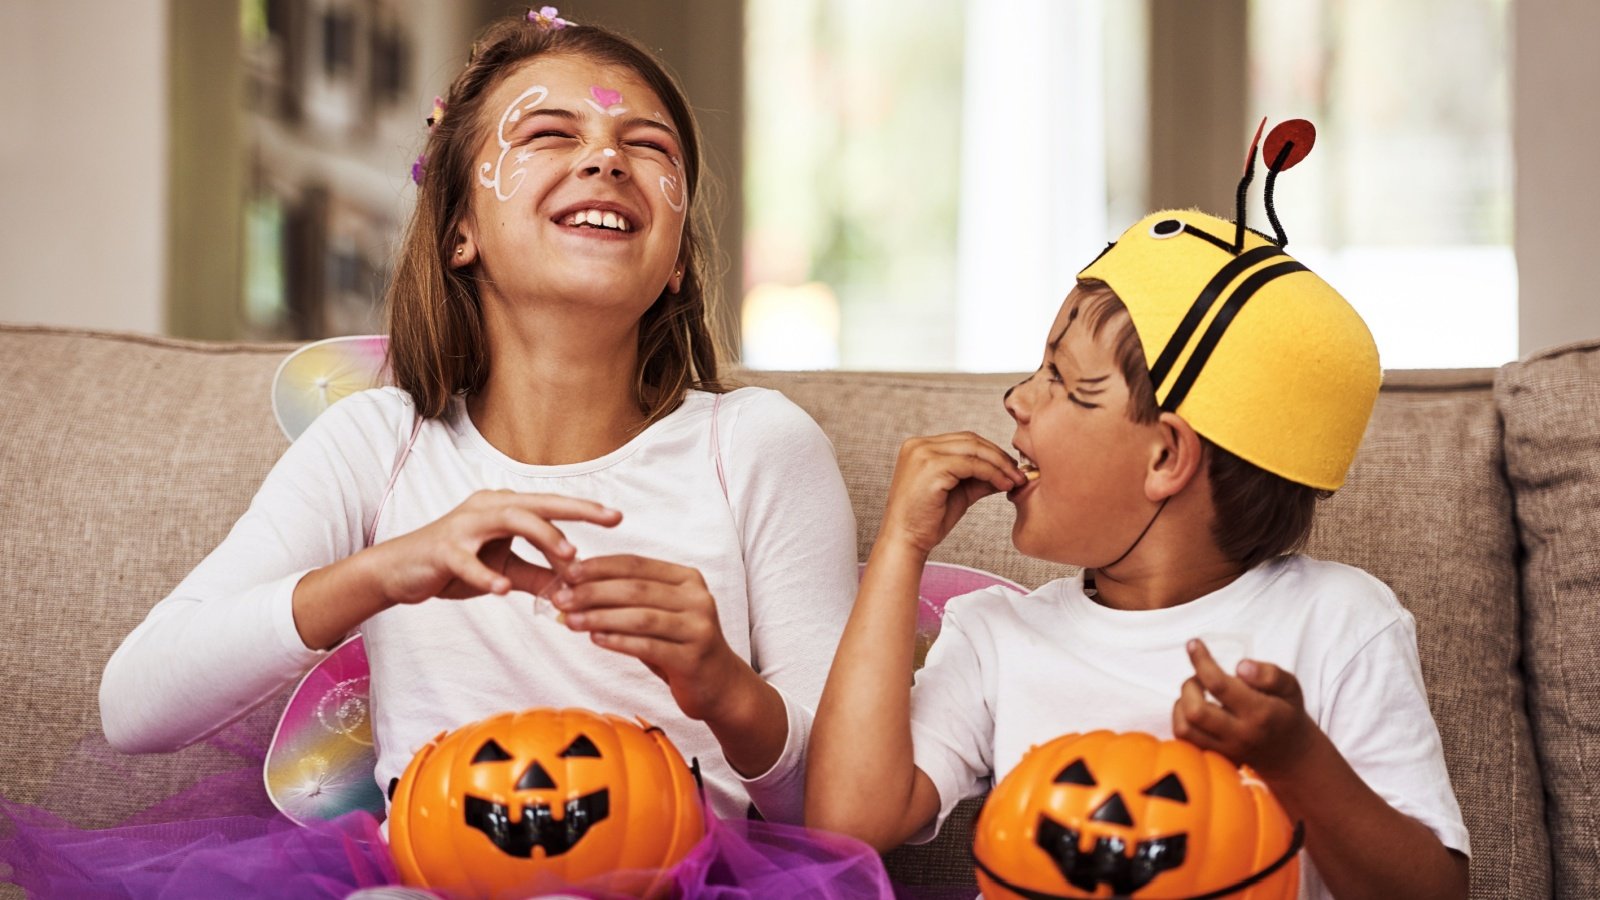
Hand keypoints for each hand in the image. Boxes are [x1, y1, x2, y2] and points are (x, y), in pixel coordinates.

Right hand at [369, 489, 621, 606]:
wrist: (399, 572)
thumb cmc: (454, 566)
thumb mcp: (503, 571)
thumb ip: (537, 576)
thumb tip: (574, 587)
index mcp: (503, 509)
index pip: (550, 506)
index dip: (583, 509)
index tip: (617, 516)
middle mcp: (486, 508)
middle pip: (536, 503)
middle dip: (575, 510)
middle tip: (609, 520)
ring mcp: (463, 526)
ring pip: (508, 521)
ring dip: (542, 537)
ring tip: (568, 557)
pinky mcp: (443, 550)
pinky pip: (467, 561)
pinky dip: (486, 575)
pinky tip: (504, 591)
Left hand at [553, 555, 748, 720]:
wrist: (719, 685)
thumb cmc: (679, 646)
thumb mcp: (658, 615)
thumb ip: (626, 601)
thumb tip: (573, 591)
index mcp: (687, 579)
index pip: (636, 564)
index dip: (599, 567)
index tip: (567, 573)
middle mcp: (697, 598)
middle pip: (636, 589)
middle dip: (592, 592)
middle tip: (560, 598)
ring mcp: (698, 627)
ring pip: (640, 617)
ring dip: (600, 617)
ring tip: (569, 620)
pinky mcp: (694, 657)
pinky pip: (649, 646)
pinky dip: (619, 641)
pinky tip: (595, 639)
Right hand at [880, 432, 1026, 553]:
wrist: (906, 540)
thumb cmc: (928, 520)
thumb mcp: (958, 492)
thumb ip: (979, 478)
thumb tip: (1007, 472)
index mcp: (920, 446)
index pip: (964, 440)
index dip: (991, 452)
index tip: (1011, 468)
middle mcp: (918, 445)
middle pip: (970, 440)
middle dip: (999, 456)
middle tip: (1018, 473)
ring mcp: (923, 454)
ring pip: (974, 449)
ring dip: (999, 465)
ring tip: (1014, 481)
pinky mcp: (932, 468)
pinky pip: (972, 465)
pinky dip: (992, 473)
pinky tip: (1003, 486)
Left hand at [1172, 639, 1316, 780]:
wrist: (1291, 754)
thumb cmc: (1286, 712)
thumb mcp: (1290, 687)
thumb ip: (1269, 674)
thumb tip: (1241, 666)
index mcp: (1260, 712)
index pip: (1219, 685)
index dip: (1201, 661)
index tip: (1193, 644)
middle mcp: (1240, 734)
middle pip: (1196, 711)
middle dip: (1189, 685)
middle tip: (1200, 677)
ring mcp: (1226, 750)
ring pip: (1184, 729)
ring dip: (1182, 704)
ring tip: (1196, 694)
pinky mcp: (1215, 757)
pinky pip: (1185, 741)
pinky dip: (1181, 720)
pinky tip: (1194, 709)